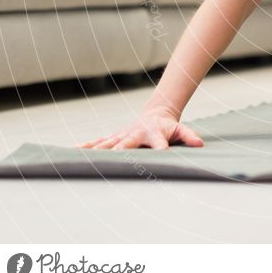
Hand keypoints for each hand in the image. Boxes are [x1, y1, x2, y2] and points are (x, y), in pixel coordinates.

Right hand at [76, 107, 203, 150]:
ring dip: (97, 151)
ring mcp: (123, 135)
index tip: (160, 154)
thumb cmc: (169, 126)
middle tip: (113, 158)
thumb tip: (199, 144)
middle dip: (121, 151)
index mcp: (154, 133)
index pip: (158, 142)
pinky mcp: (114, 137)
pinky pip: (98, 142)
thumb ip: (189, 136)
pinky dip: (85, 147)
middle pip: (127, 143)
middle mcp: (136, 133)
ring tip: (82, 158)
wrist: (156, 114)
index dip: (160, 148)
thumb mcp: (181, 130)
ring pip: (108, 143)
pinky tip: (72, 152)